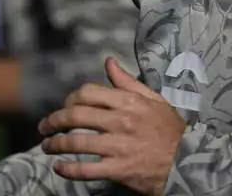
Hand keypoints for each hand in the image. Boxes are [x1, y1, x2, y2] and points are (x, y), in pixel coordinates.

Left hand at [40, 57, 185, 195]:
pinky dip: (68, 169)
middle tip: (45, 127)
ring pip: (77, 142)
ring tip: (47, 147)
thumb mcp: (153, 99)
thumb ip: (128, 82)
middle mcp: (121, 121)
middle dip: (54, 121)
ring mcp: (119, 146)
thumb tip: (108, 62)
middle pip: (76, 115)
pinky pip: (86, 169)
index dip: (70, 99)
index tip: (64, 107)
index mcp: (128, 102)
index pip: (88, 93)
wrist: (187, 160)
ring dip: (55, 144)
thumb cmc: (169, 129)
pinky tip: (59, 167)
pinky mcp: (119, 170)